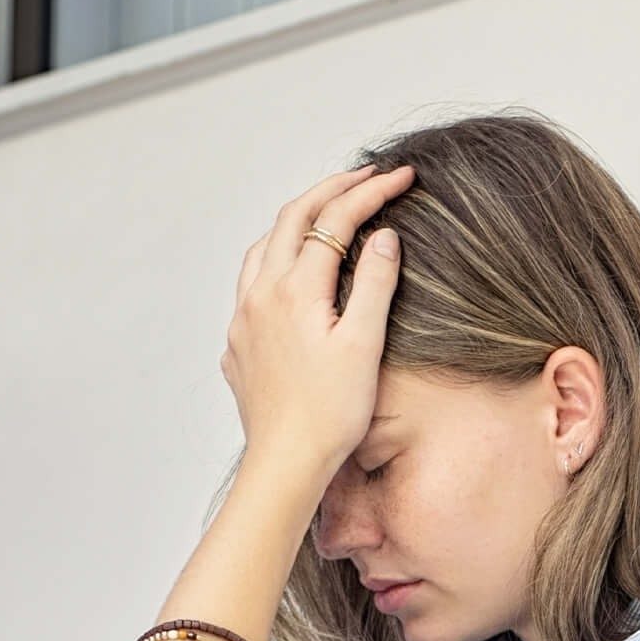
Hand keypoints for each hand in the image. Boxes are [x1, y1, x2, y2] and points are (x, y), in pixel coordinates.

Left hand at [220, 162, 412, 484]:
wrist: (286, 464)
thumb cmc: (332, 413)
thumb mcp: (365, 344)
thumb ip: (373, 282)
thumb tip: (382, 235)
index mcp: (295, 290)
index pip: (334, 220)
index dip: (370, 191)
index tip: (402, 177)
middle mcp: (261, 295)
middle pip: (291, 218)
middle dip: (330, 191)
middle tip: (366, 177)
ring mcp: (243, 319)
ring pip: (264, 247)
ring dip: (296, 221)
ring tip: (326, 215)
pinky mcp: (238, 345)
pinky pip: (251, 283)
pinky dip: (276, 260)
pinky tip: (292, 276)